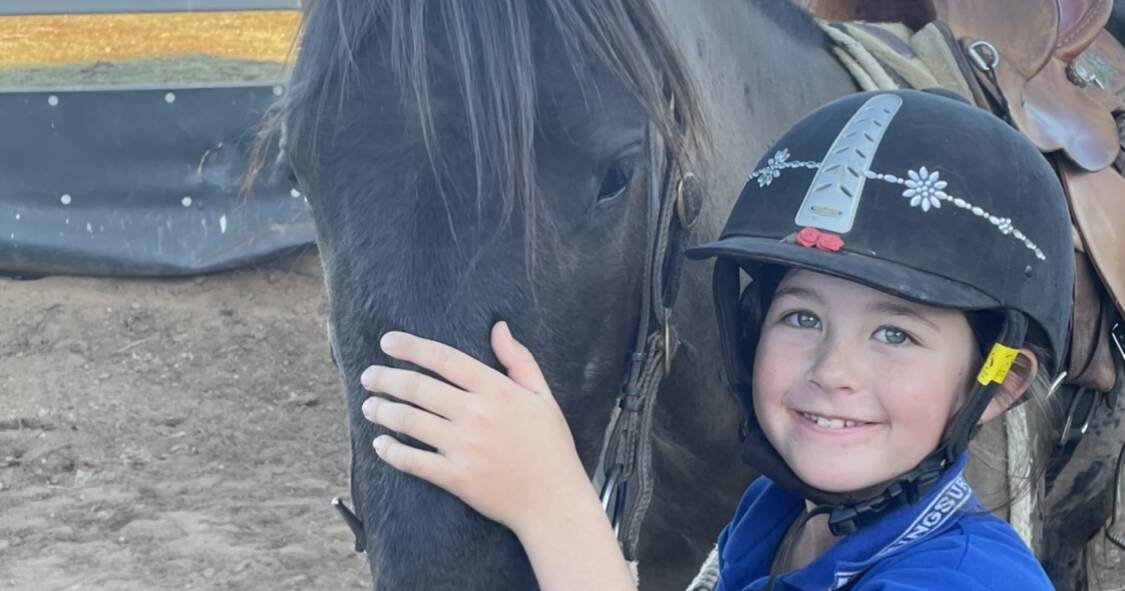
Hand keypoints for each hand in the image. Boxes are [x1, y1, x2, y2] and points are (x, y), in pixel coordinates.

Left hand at [360, 322, 595, 533]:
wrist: (553, 501)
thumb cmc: (551, 446)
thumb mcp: (543, 396)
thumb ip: (519, 359)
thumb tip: (499, 327)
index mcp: (498, 390)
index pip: (445, 359)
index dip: (411, 347)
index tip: (387, 342)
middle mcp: (476, 415)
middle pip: (418, 388)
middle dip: (386, 378)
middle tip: (369, 375)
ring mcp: (463, 447)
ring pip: (409, 421)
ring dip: (382, 410)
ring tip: (369, 405)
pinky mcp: (455, 478)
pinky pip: (413, 461)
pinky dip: (391, 451)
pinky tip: (380, 443)